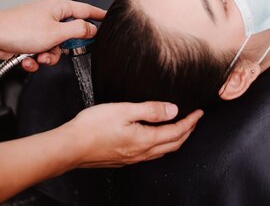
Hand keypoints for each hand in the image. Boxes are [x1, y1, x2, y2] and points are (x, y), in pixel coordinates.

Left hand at [0, 0, 104, 70]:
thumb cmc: (18, 29)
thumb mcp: (56, 33)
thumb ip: (78, 31)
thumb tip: (92, 29)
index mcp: (58, 7)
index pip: (85, 10)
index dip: (98, 16)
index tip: (109, 18)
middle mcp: (49, 15)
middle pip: (70, 33)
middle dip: (65, 47)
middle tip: (60, 49)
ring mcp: (38, 26)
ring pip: (55, 46)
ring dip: (49, 56)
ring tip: (38, 57)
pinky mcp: (29, 38)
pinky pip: (41, 51)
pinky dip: (36, 58)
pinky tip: (28, 60)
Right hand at [64, 102, 203, 167]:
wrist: (70, 147)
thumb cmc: (93, 127)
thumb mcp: (124, 110)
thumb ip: (150, 110)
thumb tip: (173, 110)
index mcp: (145, 140)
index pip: (176, 132)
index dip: (190, 122)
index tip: (198, 112)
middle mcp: (141, 153)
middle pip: (173, 144)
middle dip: (187, 131)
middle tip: (194, 120)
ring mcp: (132, 158)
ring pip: (162, 151)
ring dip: (175, 139)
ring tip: (180, 128)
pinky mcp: (123, 159)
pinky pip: (150, 154)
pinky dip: (161, 145)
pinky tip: (155, 139)